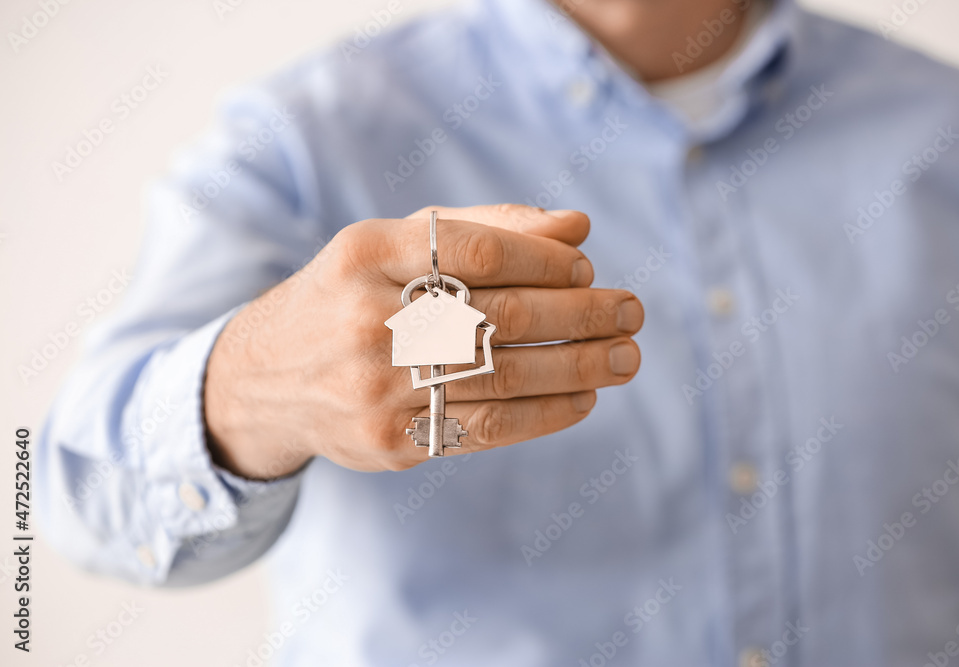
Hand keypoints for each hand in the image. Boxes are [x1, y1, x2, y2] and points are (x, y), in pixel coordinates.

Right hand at [203, 204, 642, 476]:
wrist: (267, 378)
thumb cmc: (353, 295)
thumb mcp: (397, 244)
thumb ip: (486, 229)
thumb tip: (579, 227)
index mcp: (365, 253)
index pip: (475, 251)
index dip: (543, 261)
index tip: (587, 272)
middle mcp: (366, 319)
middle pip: (496, 317)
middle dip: (578, 317)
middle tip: (632, 312)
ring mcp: (374, 388)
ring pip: (498, 379)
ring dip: (577, 369)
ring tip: (625, 358)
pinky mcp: (387, 443)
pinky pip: (482, 429)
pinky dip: (543, 416)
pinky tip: (582, 399)